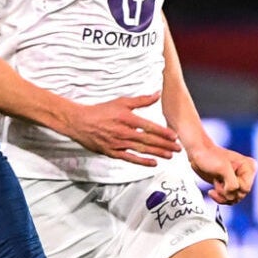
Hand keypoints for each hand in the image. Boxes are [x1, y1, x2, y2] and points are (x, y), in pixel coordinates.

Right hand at [58, 93, 180, 165]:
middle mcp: (124, 132)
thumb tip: (157, 94)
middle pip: (148, 140)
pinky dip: (142, 162)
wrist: (80, 122)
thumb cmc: (101, 111)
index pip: (149, 127)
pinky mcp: (112, 152)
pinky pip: (130, 158)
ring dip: (157, 153)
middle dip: (165, 145)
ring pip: (141, 150)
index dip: (163, 132)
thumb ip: (141, 100)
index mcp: (127, 118)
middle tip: (178, 149)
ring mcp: (118, 144)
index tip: (174, 136)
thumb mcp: (121, 102)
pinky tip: (153, 163)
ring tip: (170, 156)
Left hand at [188, 140, 256, 204]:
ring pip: (235, 199)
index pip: (245, 188)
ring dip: (222, 195)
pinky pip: (229, 200)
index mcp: (249, 167)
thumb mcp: (222, 168)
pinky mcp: (229, 186)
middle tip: (217, 181)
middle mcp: (245, 175)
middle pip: (240, 195)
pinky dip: (219, 198)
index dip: (233, 188)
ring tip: (215, 184)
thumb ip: (232, 183)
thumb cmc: (210, 156)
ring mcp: (238, 181)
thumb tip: (232, 196)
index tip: (222, 179)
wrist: (198, 155)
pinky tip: (212, 191)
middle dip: (226, 192)